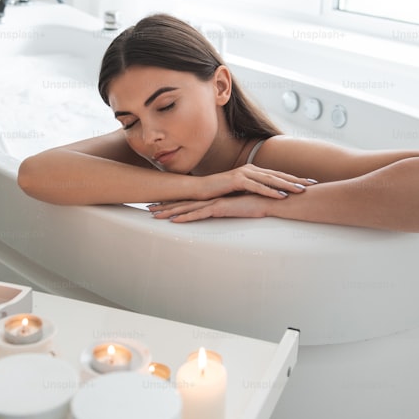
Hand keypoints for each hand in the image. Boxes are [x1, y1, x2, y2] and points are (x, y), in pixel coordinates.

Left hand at [149, 192, 278, 221]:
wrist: (270, 198)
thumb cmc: (259, 202)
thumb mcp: (240, 207)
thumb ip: (233, 209)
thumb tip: (227, 213)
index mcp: (214, 199)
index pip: (190, 202)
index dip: (175, 203)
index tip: (161, 205)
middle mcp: (211, 199)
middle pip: (183, 203)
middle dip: (164, 206)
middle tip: (148, 208)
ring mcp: (214, 202)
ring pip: (186, 208)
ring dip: (168, 212)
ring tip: (152, 215)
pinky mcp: (220, 207)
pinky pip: (199, 214)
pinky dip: (185, 217)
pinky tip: (173, 221)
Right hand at [193, 164, 315, 200]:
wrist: (199, 189)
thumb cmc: (219, 192)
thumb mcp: (240, 191)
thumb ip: (253, 191)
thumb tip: (267, 198)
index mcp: (253, 171)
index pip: (278, 175)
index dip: (294, 178)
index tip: (310, 183)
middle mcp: (251, 169)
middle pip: (278, 175)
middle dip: (296, 180)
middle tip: (313, 184)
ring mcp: (244, 173)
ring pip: (270, 179)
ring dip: (287, 185)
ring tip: (301, 190)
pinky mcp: (237, 181)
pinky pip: (257, 187)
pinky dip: (270, 191)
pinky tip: (281, 196)